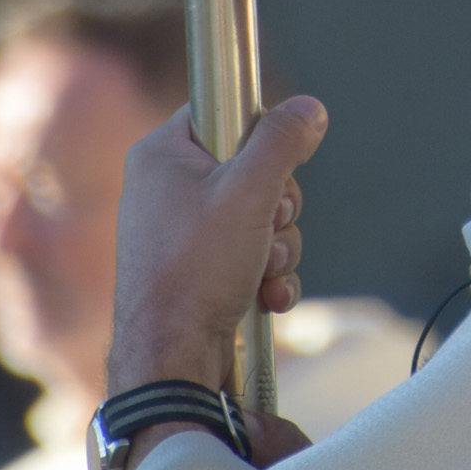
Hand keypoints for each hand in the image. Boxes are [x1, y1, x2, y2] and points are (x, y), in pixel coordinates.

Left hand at [107, 96, 327, 397]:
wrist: (171, 361)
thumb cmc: (196, 271)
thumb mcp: (249, 191)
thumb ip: (282, 141)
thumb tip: (308, 108)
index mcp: (162, 155)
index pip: (222, 109)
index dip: (258, 133)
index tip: (274, 161)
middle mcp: (166, 189)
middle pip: (251, 168)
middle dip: (278, 205)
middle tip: (271, 224)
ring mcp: (181, 233)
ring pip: (258, 216)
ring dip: (278, 245)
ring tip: (264, 269)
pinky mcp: (197, 270)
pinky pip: (249, 255)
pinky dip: (266, 274)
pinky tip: (266, 296)